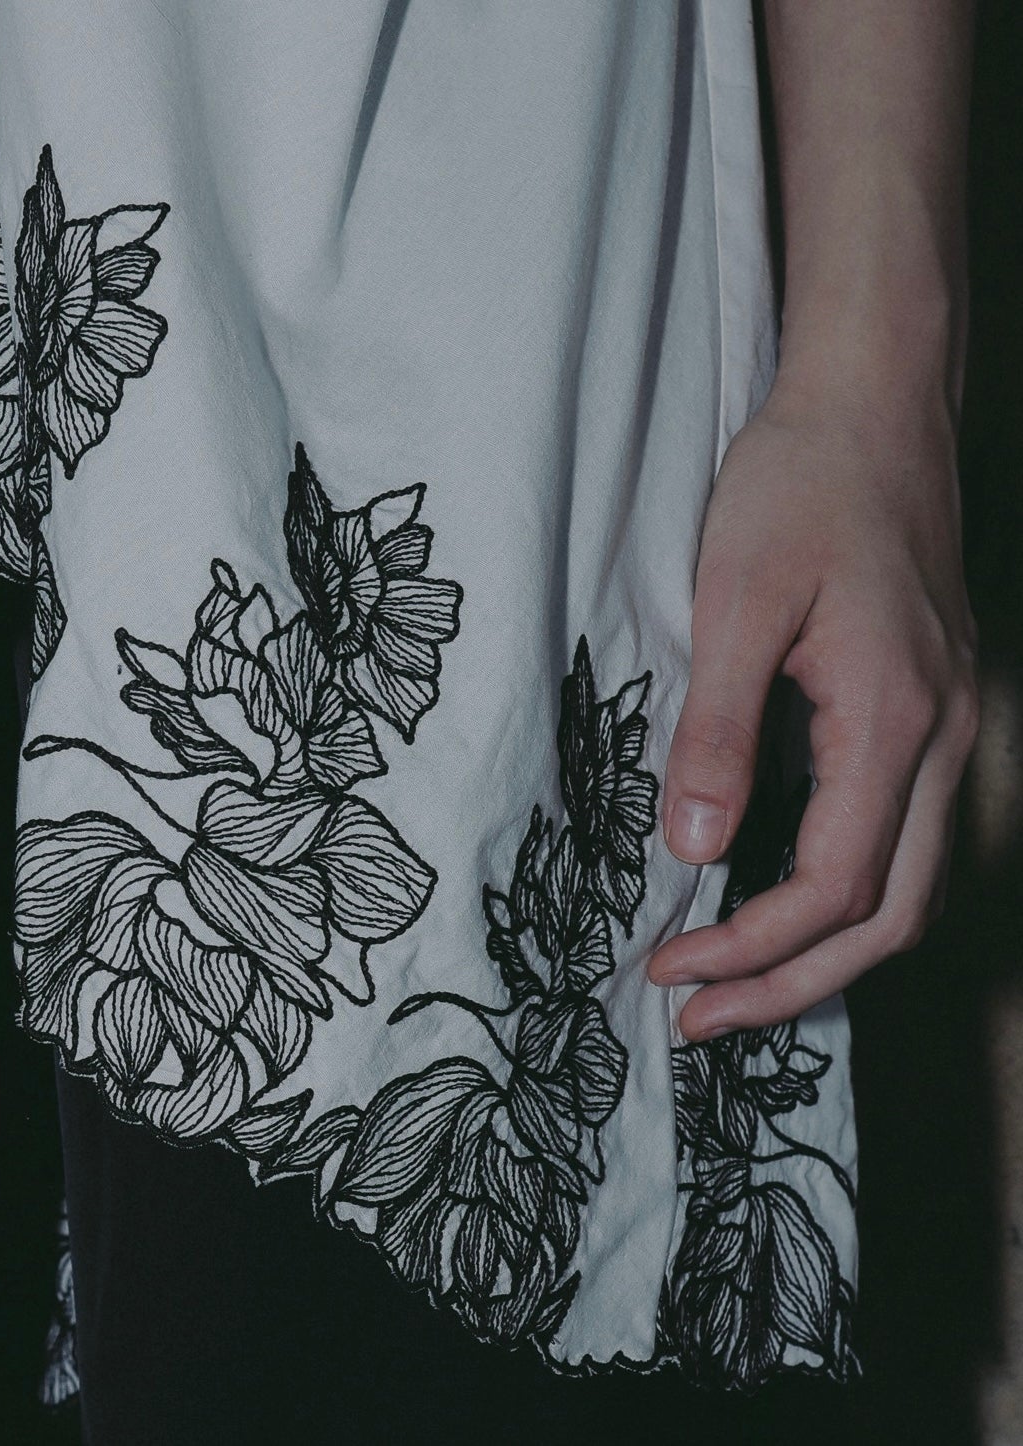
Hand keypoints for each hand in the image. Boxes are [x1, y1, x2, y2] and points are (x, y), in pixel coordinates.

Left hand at [647, 380, 978, 1040]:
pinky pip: (905, 838)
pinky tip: (779, 901)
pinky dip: (847, 896)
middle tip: (697, 1019)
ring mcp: (952, 726)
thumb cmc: (799, 488)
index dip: (752, 949)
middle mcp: (947, 739)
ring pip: (910, 887)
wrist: (873, 405)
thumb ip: (718, 729)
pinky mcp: (932, 711)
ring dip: (824, 952)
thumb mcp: (737, 601)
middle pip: (889, 916)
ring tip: (732, 983)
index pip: (833, 886)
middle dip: (792, 984)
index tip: (669, 973)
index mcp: (895, 720)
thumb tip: (695, 850)